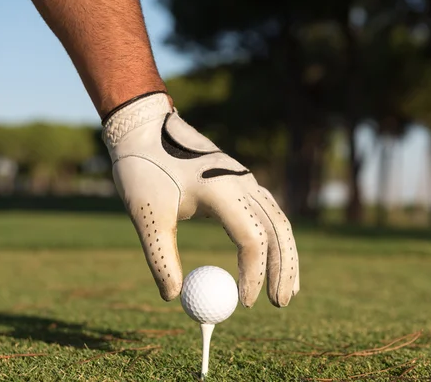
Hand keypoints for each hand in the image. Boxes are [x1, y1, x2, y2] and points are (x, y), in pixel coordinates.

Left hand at [102, 93, 298, 307]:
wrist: (144, 125)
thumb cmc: (143, 168)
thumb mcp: (146, 215)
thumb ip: (161, 258)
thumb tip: (173, 297)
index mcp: (221, 189)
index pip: (252, 239)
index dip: (253, 275)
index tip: (243, 303)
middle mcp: (241, 182)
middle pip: (277, 230)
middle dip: (283, 269)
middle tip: (280, 304)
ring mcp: (243, 179)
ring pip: (278, 220)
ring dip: (286, 255)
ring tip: (288, 290)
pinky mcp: (239, 180)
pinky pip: (268, 212)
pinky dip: (275, 239)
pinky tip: (273, 258)